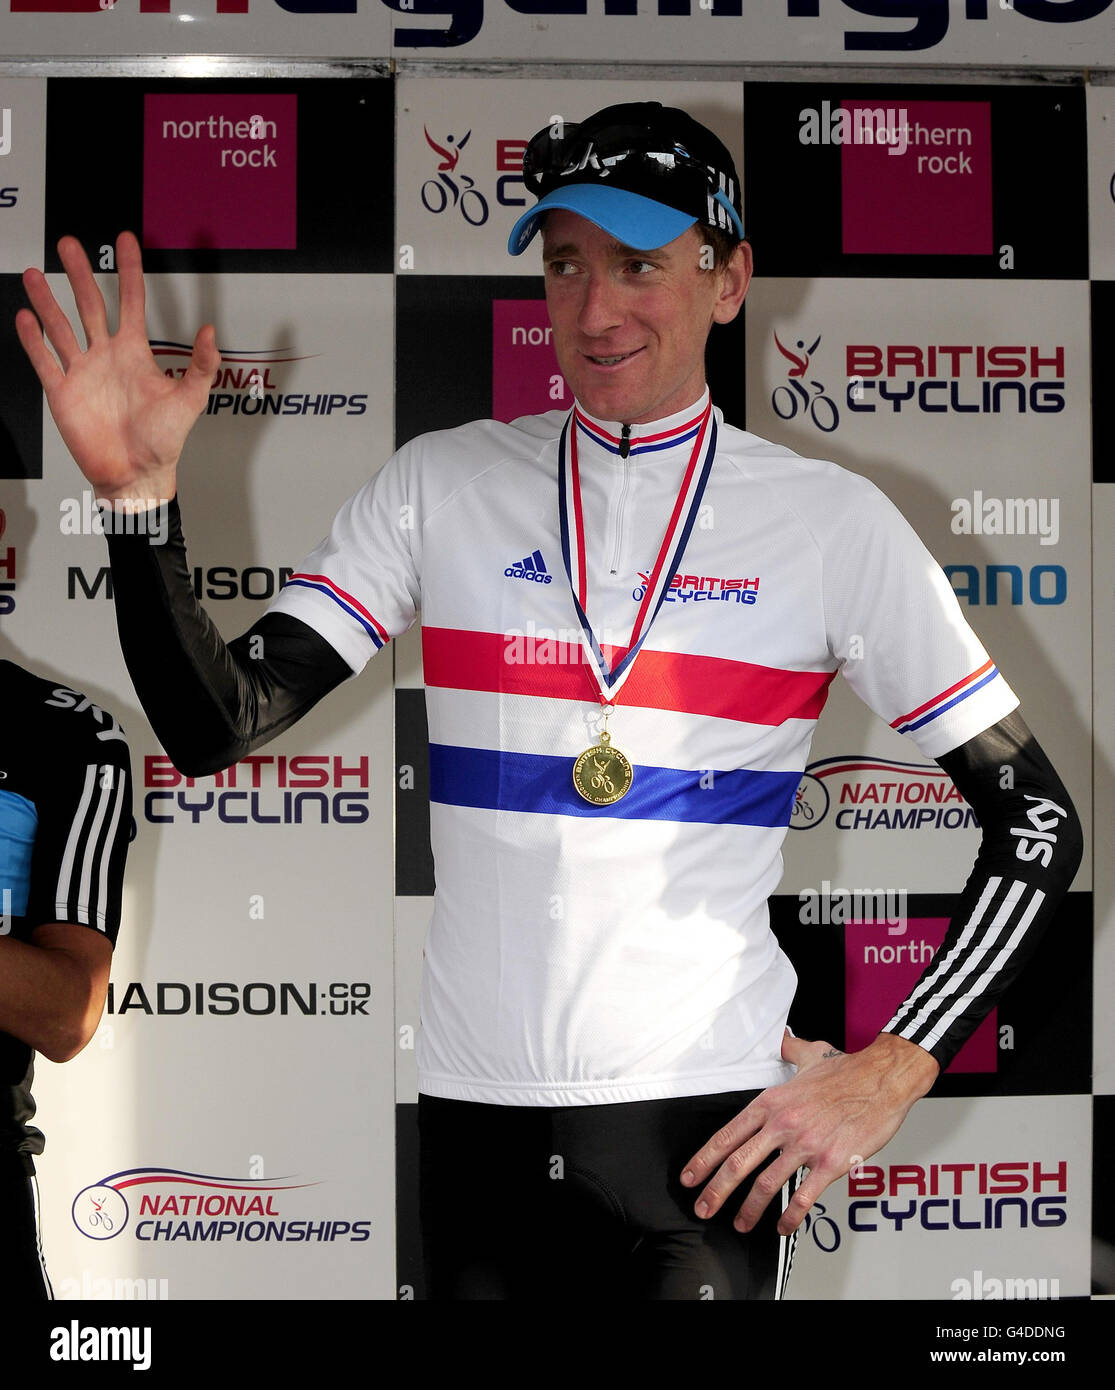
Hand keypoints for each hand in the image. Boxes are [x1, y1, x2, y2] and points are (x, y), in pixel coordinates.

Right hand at [15, 230, 220, 503]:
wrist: (137, 473)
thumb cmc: (164, 441)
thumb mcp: (190, 400)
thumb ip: (201, 365)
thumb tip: (210, 332)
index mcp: (135, 352)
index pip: (131, 301)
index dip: (129, 271)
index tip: (125, 240)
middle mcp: (106, 355)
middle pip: (89, 304)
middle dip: (80, 273)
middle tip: (69, 244)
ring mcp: (82, 371)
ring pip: (60, 326)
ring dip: (48, 300)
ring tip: (36, 274)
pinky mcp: (62, 391)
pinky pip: (44, 359)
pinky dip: (33, 339)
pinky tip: (26, 317)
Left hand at [680, 1031, 938, 1236]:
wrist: (883, 1078)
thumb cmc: (848, 1070)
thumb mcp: (809, 1054)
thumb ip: (789, 1049)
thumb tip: (780, 1038)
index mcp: (772, 1102)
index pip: (728, 1135)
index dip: (704, 1159)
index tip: (691, 1176)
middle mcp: (783, 1124)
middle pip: (738, 1163)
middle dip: (715, 1191)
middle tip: (703, 1208)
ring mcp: (806, 1145)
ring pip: (766, 1184)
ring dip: (749, 1210)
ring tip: (741, 1225)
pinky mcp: (831, 1163)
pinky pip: (803, 1197)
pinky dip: (790, 1217)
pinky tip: (782, 1227)